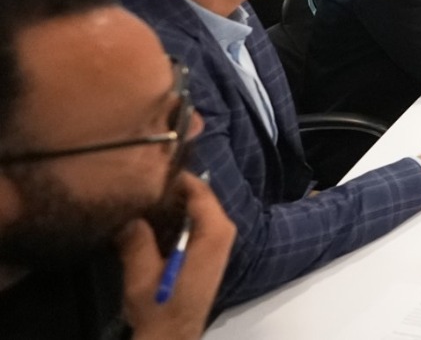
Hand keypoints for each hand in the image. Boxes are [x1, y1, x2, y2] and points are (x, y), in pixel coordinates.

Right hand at [120, 172, 234, 339]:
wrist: (171, 336)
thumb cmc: (161, 308)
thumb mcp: (142, 274)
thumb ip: (137, 240)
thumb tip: (128, 216)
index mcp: (214, 232)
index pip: (199, 189)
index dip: (175, 176)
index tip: (150, 167)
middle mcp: (222, 232)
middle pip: (198, 196)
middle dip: (171, 189)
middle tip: (140, 182)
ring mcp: (216, 242)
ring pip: (194, 209)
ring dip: (170, 204)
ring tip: (141, 198)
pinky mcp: (207, 252)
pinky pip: (192, 223)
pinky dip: (174, 218)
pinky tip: (149, 222)